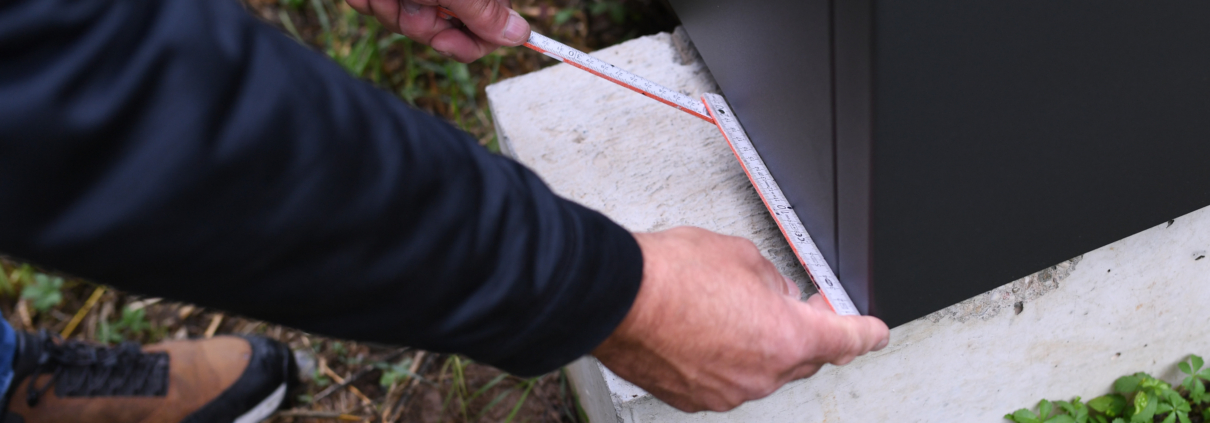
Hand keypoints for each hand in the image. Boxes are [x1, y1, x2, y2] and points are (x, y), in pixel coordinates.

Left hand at [345, 0, 529, 61]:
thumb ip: (484, 11)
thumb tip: (521, 35)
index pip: (489, 27)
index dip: (468, 43)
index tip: (443, 44)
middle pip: (446, 29)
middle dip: (420, 23)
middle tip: (410, 1)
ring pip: (409, 22)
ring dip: (390, 11)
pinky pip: (383, 9)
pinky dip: (371, 1)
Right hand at [593, 227, 889, 411]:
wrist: (616, 300)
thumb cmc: (671, 275)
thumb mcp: (741, 256)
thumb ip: (772, 281)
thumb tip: (774, 294)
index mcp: (788, 337)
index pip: (847, 340)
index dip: (867, 334)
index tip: (875, 333)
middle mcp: (763, 374)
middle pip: (805, 359)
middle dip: (805, 334)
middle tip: (795, 309)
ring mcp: (727, 392)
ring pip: (763, 371)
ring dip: (759, 346)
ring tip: (728, 311)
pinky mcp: (694, 399)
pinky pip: (727, 380)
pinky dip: (726, 360)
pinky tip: (705, 332)